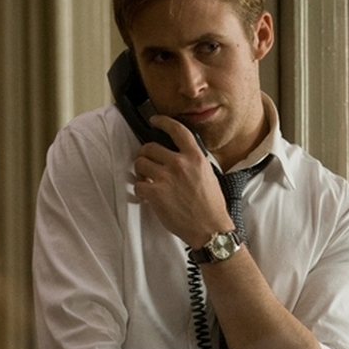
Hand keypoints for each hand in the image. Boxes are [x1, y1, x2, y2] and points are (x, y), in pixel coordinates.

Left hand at [132, 116, 232, 248]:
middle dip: (146, 155)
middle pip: (150, 147)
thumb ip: (193, 161)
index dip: (162, 122)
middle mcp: (179, 163)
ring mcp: (165, 177)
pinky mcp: (155, 193)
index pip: (176, 130)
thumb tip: (179, 156)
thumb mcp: (209, 174)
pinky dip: (141, 191)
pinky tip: (148, 197)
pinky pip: (138, 185)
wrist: (209, 228)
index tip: (155, 121)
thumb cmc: (211, 205)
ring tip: (147, 180)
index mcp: (195, 156)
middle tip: (148, 164)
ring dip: (141, 172)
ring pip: (140, 164)